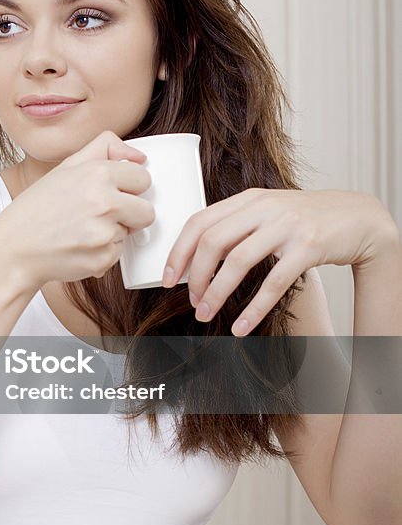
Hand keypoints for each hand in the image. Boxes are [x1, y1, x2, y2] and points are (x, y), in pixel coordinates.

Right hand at [0, 130, 155, 289]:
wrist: (15, 248)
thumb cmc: (39, 208)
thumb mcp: (67, 166)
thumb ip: (104, 149)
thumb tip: (140, 156)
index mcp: (98, 174)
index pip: (143, 177)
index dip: (129, 186)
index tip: (113, 191)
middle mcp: (104, 202)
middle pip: (147, 211)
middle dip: (130, 214)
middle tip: (101, 214)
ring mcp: (105, 233)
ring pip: (131, 233)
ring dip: (113, 233)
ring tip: (83, 229)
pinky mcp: (103, 258)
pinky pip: (118, 253)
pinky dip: (102, 252)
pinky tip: (80, 245)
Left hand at [161, 188, 397, 335]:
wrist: (357, 218)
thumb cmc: (306, 219)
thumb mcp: (268, 211)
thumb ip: (237, 226)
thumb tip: (196, 258)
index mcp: (248, 198)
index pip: (200, 221)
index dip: (178, 251)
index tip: (167, 278)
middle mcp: (264, 207)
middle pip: (213, 241)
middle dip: (195, 276)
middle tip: (191, 300)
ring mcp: (287, 225)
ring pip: (238, 262)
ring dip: (216, 293)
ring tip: (206, 314)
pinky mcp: (308, 247)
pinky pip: (273, 283)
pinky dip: (253, 308)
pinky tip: (241, 327)